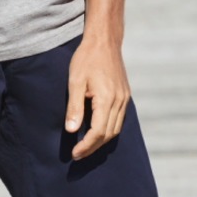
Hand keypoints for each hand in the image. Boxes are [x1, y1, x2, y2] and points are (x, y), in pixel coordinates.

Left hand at [65, 36, 130, 159]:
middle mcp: (119, 101)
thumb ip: (74, 107)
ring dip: (101, 141)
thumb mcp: (75, 81)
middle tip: (78, 155)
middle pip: (108, 134)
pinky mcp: (125, 95)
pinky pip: (119, 119)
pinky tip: (97, 131)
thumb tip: (71, 131)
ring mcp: (124, 98)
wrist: (104, 41)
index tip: (74, 154)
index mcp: (107, 98)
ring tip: (86, 146)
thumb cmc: (86, 59)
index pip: (98, 132)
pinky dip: (109, 130)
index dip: (86, 146)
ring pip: (116, 129)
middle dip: (93, 147)